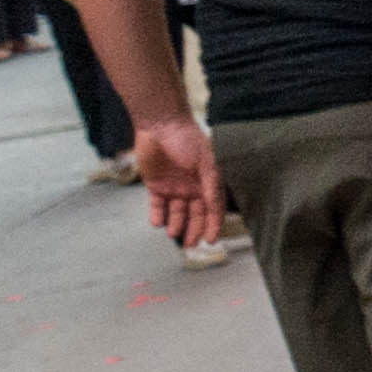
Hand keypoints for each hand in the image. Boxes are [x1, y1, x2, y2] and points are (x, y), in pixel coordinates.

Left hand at [133, 115, 223, 250]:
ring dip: (175, 224)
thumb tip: (215, 207)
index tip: (211, 240)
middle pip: (195, 214)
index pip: (213, 207)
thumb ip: (211, 185)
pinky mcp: (155, 186)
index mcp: (209, 181)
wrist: (160, 127)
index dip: (213, 224)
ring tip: (172, 233)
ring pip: (176, 212)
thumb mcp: (206, 163)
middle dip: (193, 229)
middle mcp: (193, 187)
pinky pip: (157, 206)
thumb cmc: (188, 141)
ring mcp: (174, 187)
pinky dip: (157, 215)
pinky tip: (157, 222)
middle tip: (190, 244)